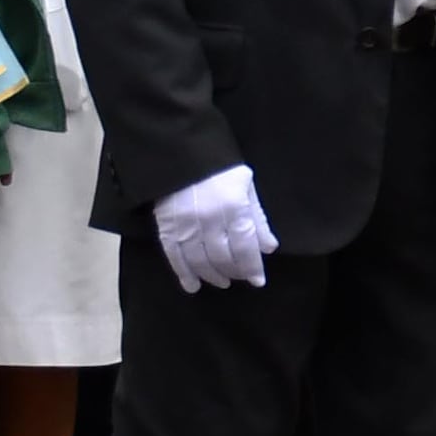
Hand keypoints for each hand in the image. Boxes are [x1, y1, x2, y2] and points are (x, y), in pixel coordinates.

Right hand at [154, 164, 279, 291]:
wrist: (180, 150)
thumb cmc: (220, 167)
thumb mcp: (246, 186)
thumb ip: (257, 218)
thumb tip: (269, 248)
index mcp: (233, 207)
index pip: (245, 248)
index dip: (253, 268)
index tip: (258, 280)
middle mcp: (210, 220)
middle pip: (223, 258)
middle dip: (234, 272)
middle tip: (240, 276)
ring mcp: (186, 224)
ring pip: (200, 262)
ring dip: (212, 275)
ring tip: (222, 281)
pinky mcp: (166, 226)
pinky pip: (175, 256)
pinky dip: (184, 274)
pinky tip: (192, 285)